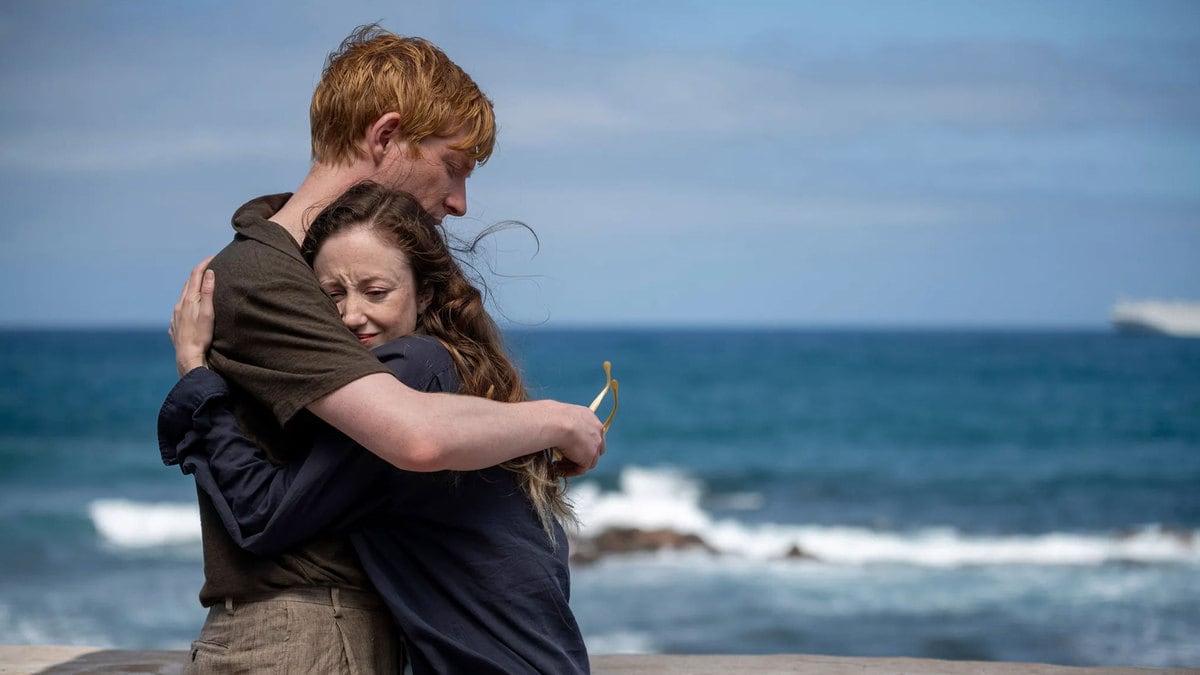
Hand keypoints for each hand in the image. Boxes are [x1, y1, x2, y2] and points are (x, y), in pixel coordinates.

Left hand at [170, 257, 215, 376]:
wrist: (188, 356)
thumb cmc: (201, 336)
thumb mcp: (208, 313)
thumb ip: (208, 292)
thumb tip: (209, 273)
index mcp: (188, 299)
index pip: (195, 275)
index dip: (204, 264)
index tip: (213, 257)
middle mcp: (179, 305)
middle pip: (188, 283)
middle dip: (199, 274)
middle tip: (210, 268)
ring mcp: (175, 315)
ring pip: (183, 296)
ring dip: (193, 288)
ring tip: (203, 286)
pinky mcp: (175, 325)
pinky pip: (181, 309)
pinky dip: (188, 303)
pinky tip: (193, 309)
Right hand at [550, 402, 605, 477]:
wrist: (556, 422)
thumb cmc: (551, 417)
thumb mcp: (560, 416)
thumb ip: (563, 424)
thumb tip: (554, 430)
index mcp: (589, 416)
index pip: (591, 433)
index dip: (580, 442)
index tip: (567, 446)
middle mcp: (596, 429)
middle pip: (595, 447)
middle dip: (581, 454)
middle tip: (564, 457)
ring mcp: (595, 444)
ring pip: (588, 460)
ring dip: (574, 464)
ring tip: (558, 465)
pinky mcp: (589, 457)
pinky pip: (581, 469)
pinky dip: (570, 471)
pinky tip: (557, 469)